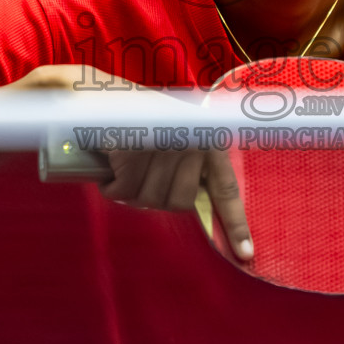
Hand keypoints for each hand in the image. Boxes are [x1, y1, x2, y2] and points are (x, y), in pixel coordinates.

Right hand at [9, 65, 253, 259]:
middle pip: (178, 203)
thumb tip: (197, 202)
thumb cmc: (135, 111)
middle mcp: (190, 143)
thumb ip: (191, 163)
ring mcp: (162, 148)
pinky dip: (111, 186)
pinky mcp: (131, 152)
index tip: (245, 254)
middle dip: (155, 195)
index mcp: (207, 139)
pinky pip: (121, 191)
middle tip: (140, 173)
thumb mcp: (174, 129)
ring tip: (123, 164)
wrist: (98, 89)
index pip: (226, 189)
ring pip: (148, 200)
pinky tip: (108, 165)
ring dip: (131, 190)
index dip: (235, 225)